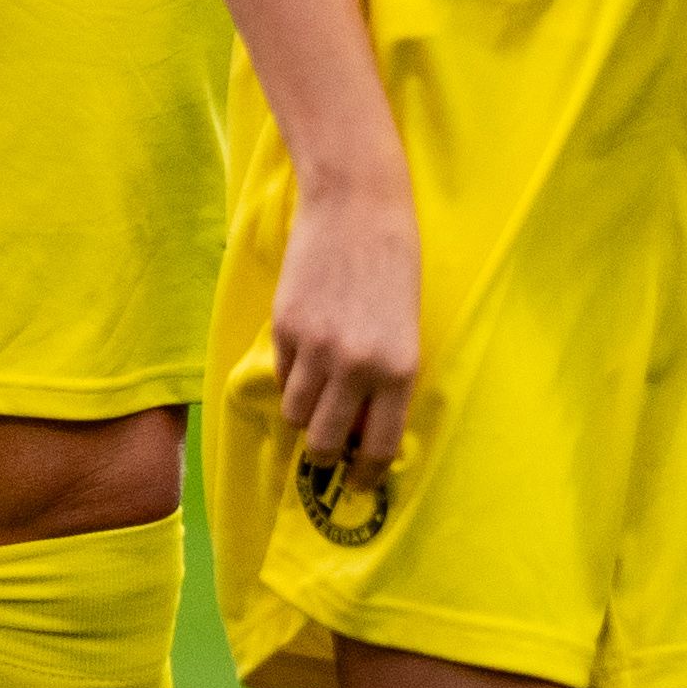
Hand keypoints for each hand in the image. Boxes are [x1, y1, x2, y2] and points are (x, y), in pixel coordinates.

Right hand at [270, 171, 423, 490]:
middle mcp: (356, 366)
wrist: (356, 205)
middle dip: (325, 455)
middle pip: (326, 443)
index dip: (366, 474)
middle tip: (328, 450)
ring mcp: (315, 348)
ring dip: (305, 414)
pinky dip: (290, 377)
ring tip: (316, 395)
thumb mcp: (405, 326)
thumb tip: (360, 429)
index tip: (360, 481)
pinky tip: (305, 354)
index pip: (378, 448)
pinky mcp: (284, 328)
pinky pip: (281, 376)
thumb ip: (386, 379)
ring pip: (296, 415)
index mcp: (398, 368)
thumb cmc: (394, 262)